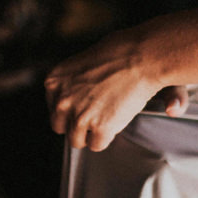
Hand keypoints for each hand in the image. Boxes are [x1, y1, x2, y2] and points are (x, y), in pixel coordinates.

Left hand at [44, 29, 176, 150]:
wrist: (142, 57)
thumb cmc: (120, 52)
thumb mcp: (84, 61)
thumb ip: (73, 83)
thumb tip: (75, 99)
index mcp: (54, 81)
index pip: (54, 108)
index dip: (70, 110)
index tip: (82, 107)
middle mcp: (62, 100)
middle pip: (60, 127)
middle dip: (76, 124)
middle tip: (94, 116)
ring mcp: (79, 116)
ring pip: (77, 141)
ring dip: (90, 134)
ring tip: (106, 120)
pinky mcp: (99, 128)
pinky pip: (96, 145)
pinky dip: (107, 137)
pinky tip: (115, 120)